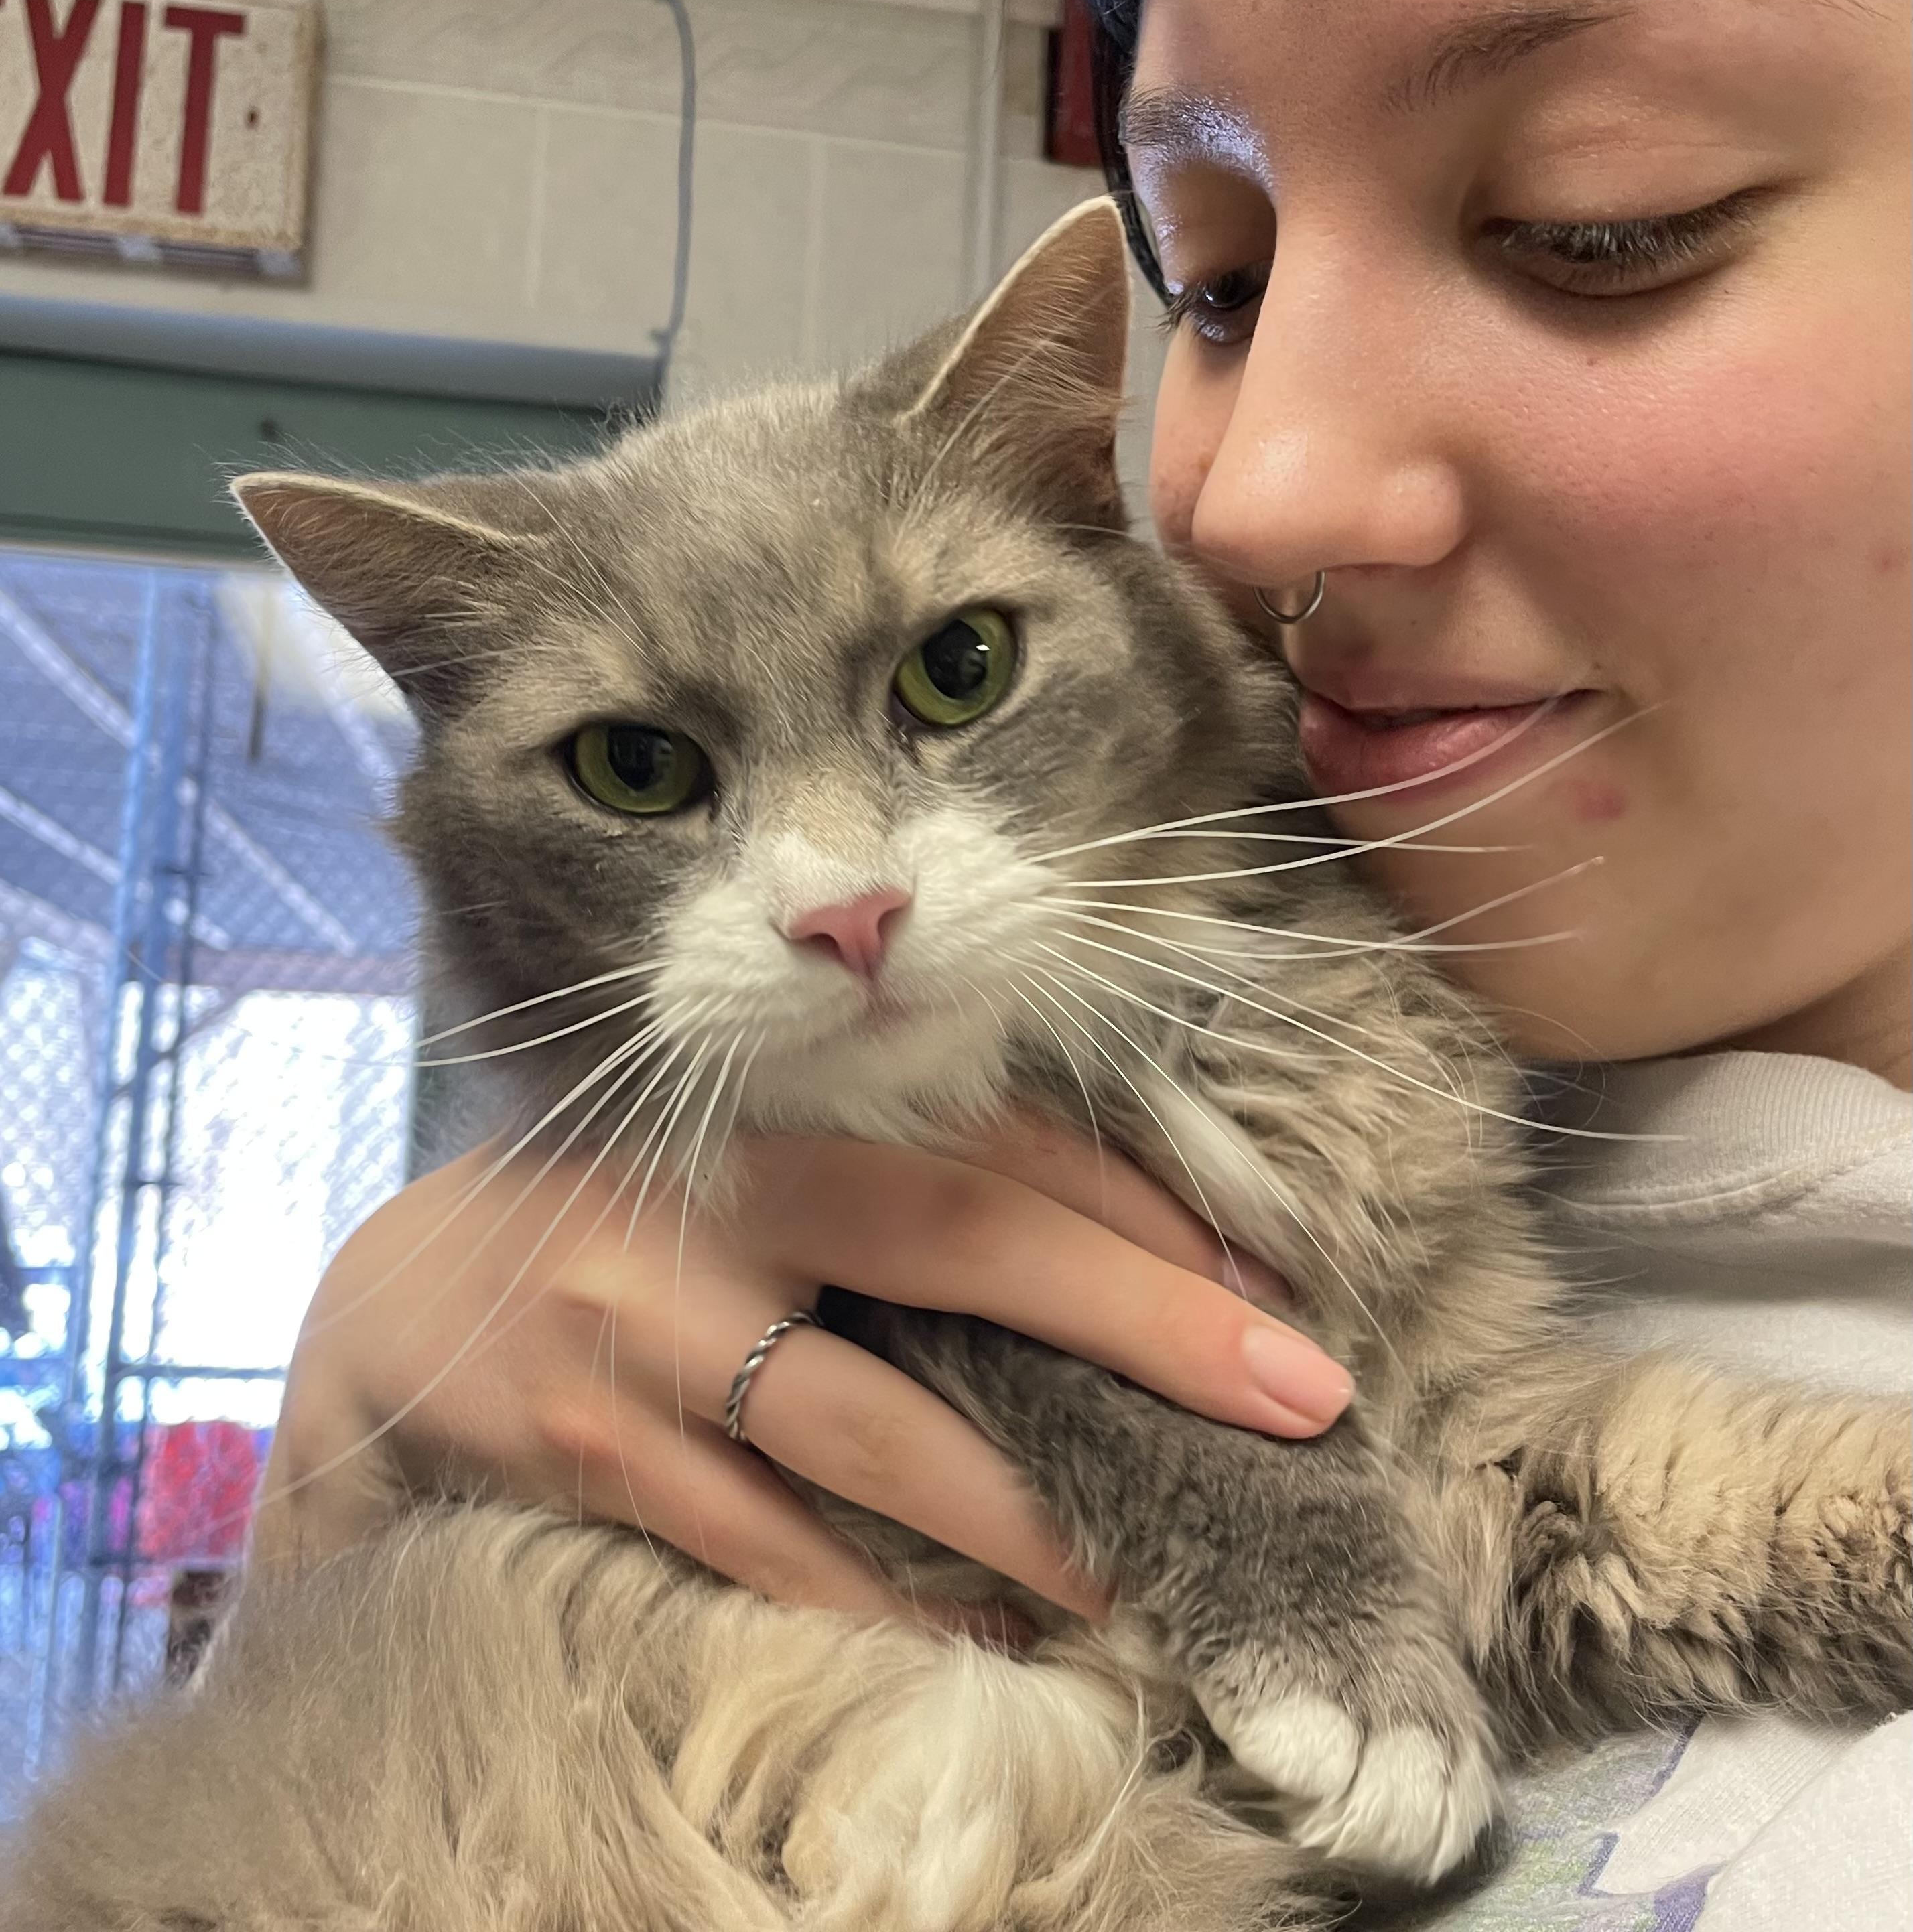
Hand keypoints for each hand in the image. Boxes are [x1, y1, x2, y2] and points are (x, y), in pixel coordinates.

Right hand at [254, 1122, 1353, 1625]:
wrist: (401, 1301)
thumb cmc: (626, 1224)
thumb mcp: (752, 1173)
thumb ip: (903, 1191)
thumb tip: (1128, 1252)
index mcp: (781, 1112)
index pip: (996, 1142)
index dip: (1141, 1205)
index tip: (1273, 1282)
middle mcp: (721, 1196)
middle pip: (967, 1240)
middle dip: (1145, 1319)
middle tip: (1299, 1397)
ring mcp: (647, 1325)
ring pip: (874, 1424)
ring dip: (1029, 1507)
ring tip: (1151, 1569)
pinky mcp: (588, 1449)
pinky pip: (763, 1546)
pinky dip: (877, 1601)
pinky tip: (974, 1637)